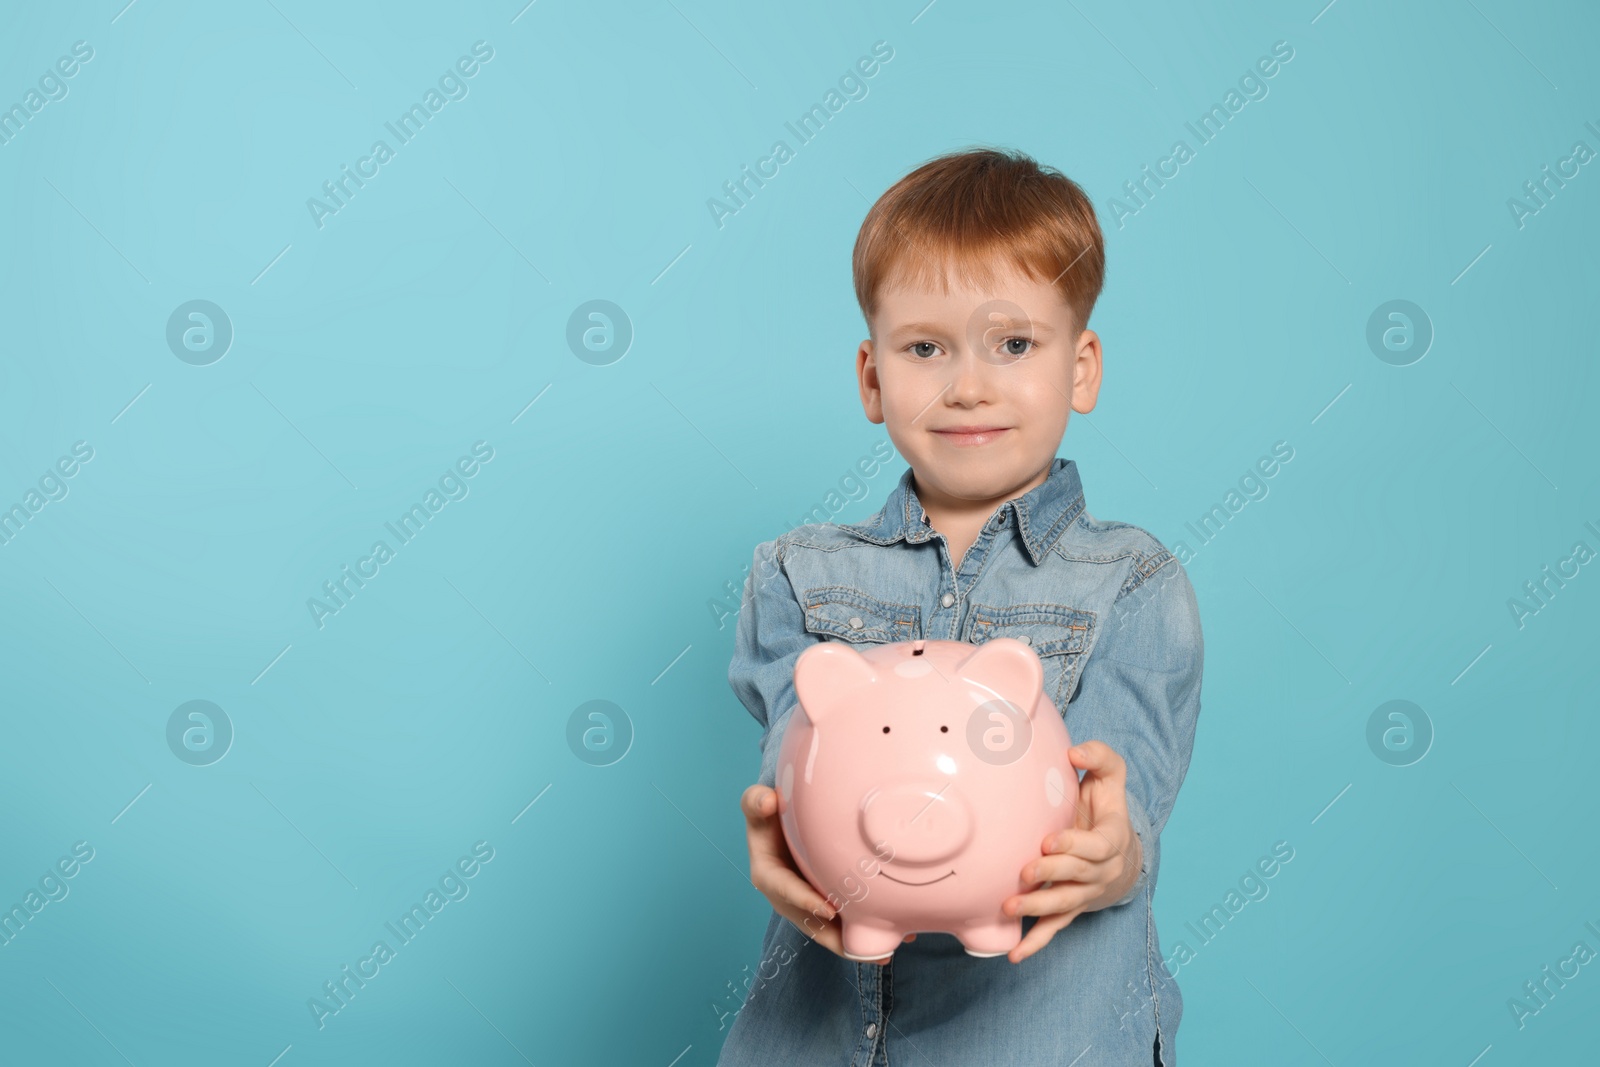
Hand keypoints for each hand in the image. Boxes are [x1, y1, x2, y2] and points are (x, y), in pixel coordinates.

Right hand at [741, 784, 914, 965]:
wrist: (781, 824)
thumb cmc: (769, 814)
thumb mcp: (757, 804)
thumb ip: (756, 802)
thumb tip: (767, 801)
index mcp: (768, 875)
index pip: (785, 891)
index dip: (804, 901)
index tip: (828, 910)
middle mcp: (788, 897)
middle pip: (812, 924)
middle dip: (837, 939)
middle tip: (866, 951)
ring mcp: (808, 904)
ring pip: (832, 930)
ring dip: (856, 943)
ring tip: (887, 951)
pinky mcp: (825, 905)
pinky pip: (844, 923)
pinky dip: (865, 932)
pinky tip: (896, 935)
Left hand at [1001, 741, 1142, 963]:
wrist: (1122, 851)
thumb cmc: (1106, 807)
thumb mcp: (1111, 778)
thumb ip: (1099, 758)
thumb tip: (1075, 750)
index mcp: (1111, 839)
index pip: (1097, 846)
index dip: (1074, 845)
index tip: (1048, 841)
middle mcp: (1101, 871)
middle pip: (1077, 876)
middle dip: (1051, 875)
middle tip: (1025, 873)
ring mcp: (1087, 892)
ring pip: (1064, 905)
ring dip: (1038, 908)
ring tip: (1010, 908)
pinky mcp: (1072, 908)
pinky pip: (1056, 928)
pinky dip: (1036, 942)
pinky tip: (1015, 954)